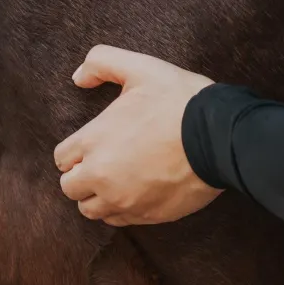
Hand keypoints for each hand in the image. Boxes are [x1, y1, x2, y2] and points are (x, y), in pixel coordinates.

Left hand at [54, 45, 222, 225]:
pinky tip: (134, 192)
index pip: (62, 159)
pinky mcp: (147, 215)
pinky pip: (119, 221)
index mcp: (94, 142)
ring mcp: (125, 200)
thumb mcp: (140, 67)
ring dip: (98, 197)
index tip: (92, 146)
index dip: (75, 151)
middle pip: (71, 188)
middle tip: (102, 163)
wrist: (221, 137)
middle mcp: (102, 177)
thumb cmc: (180, 101)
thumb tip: (79, 78)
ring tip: (116, 181)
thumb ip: (101, 62)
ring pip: (92, 211)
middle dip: (82, 176)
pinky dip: (120, 209)